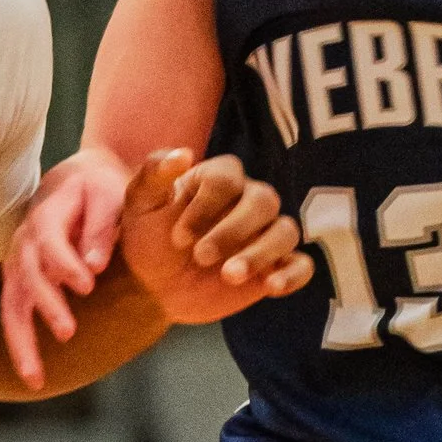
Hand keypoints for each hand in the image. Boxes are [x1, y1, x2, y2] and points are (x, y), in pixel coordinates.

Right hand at [0, 149, 128, 386]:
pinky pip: (14, 315)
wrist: (77, 181)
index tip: (87, 286)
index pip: (49, 243)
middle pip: (25, 277)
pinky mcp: (19, 281)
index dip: (65, 264)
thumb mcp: (109, 196)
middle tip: (68, 332)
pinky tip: (32, 374)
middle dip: (45, 305)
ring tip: (35, 379)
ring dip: (21, 342)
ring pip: (11, 305)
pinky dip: (20, 344)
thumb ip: (102, 229)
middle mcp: (23, 243)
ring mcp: (17, 264)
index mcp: (45, 217)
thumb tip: (94, 266)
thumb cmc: (99, 189)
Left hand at [118, 148, 310, 316]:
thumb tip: (183, 154)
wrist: (153, 286)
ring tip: (229, 276)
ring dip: (261, 253)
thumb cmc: (148, 238)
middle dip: (233, 230)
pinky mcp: (275, 266)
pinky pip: (302, 265)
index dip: (206, 206)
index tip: (178, 236)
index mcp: (218, 179)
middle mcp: (248, 201)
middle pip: (263, 201)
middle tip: (200, 257)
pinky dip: (293, 275)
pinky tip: (271, 287)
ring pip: (286, 231)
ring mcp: (265, 234)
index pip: (228, 178)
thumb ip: (154, 175)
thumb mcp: (140, 206)